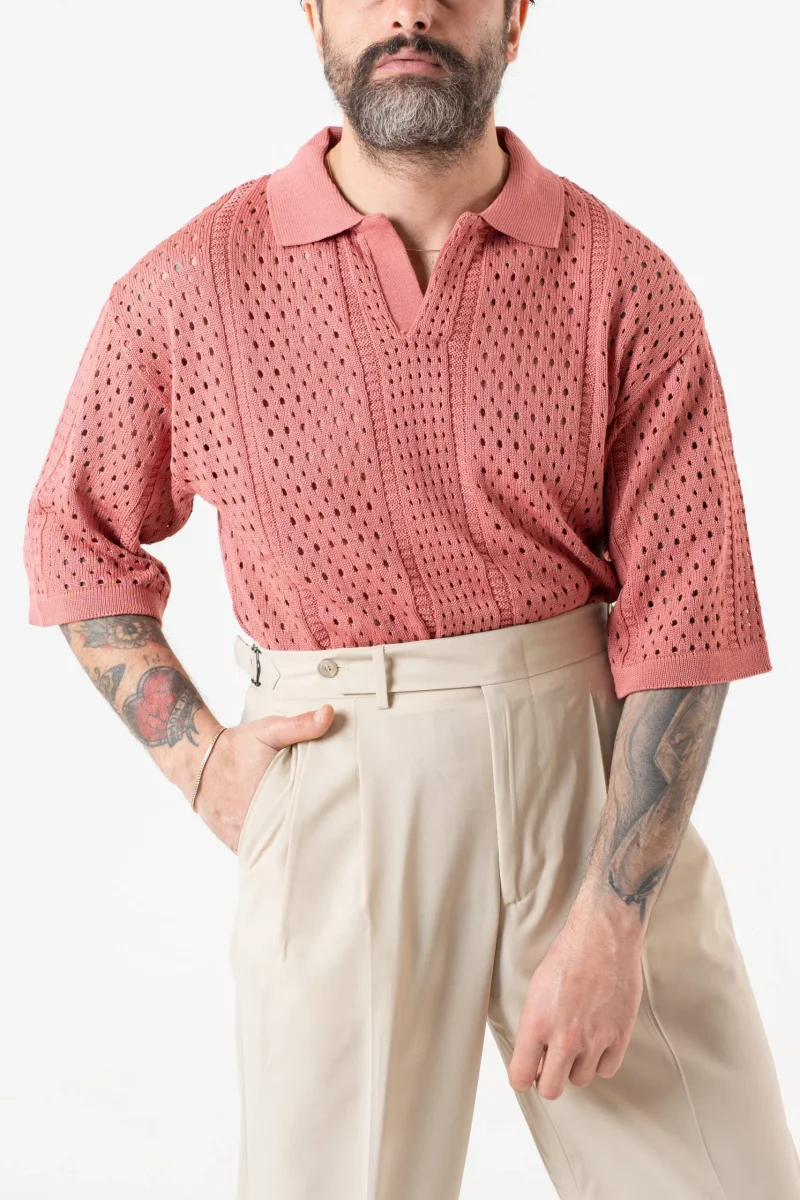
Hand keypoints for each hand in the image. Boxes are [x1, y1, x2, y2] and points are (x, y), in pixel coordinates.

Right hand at [193, 706, 334, 851]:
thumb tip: (328, 714)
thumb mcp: (270, 730)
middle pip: (289, 841)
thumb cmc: (236, 746)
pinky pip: (255, 851)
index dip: (321, 825)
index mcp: (270, 799)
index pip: (304, 824)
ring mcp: (242, 834)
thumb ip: (300, 725)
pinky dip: (267, 848)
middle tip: (327, 834)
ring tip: (308, 842)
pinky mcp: (232, 840)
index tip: (335, 823)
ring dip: (285, 845)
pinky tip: (281, 844)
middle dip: (306, 838)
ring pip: (271, 850)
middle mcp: (254, 822)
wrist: (198, 759)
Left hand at [506, 912, 642, 1099]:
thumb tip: (535, 1056)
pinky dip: (601, 1061)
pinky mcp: (620, 1036)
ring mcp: (594, 1039)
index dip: (523, 1078)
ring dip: (576, 1067)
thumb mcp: (536, 991)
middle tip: (551, 1065)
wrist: (603, 937)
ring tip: (576, 1044)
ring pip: (581, 1080)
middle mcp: (565, 1037)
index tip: (528, 1073)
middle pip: (551, 1088)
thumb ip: (534, 1027)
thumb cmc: (567, 956)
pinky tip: (597, 1042)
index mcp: (537, 1023)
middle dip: (548, 1079)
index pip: (521, 1077)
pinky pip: (607, 1070)